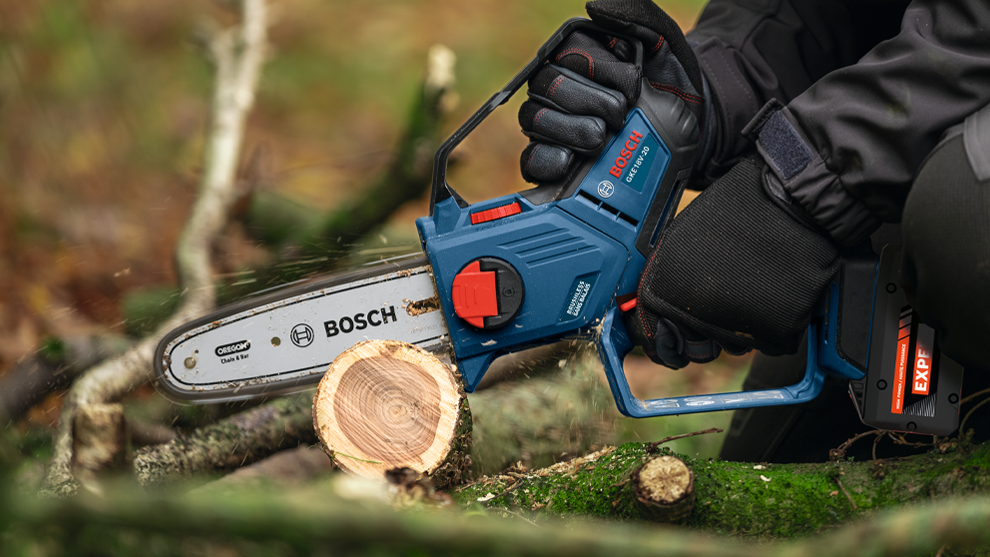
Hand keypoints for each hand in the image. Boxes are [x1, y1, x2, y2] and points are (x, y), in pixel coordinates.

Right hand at [519, 0, 711, 183]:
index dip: (598, 71)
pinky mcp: (552, 155)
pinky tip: (568, 161)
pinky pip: (531, 158)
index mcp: (579, 52)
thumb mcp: (663, 42)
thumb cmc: (669, 80)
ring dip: (568, 130)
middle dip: (585, 101)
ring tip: (600, 139)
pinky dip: (545, 160)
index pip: (567, 55)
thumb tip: (594, 7)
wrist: (688, 125)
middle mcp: (558, 84)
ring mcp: (551, 120)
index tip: (632, 87)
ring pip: (533, 119)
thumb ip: (635, 16)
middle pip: (545, 86)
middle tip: (619, 115)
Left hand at [626, 157, 839, 367]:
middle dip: (706, 333)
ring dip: (740, 328)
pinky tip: (773, 289)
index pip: (657, 342)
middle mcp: (697, 313)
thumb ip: (665, 279)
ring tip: (751, 285)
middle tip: (724, 302)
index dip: (667, 342)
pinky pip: (772, 342)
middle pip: (697, 349)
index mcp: (666, 292)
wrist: (790, 200)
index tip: (673, 340)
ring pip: (734, 346)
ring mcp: (737, 324)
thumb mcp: (680, 239)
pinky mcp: (778, 330)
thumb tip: (655, 312)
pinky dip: (775, 324)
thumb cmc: (736, 210)